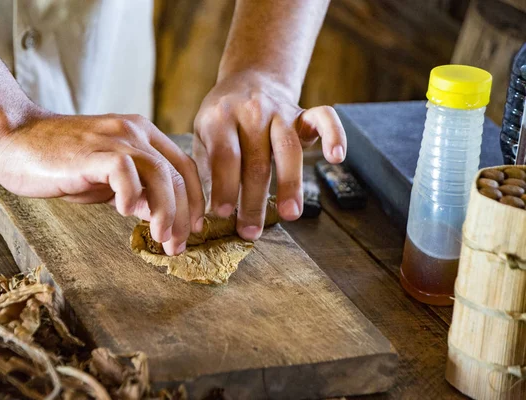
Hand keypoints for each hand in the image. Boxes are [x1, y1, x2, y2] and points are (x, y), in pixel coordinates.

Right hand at [0, 111, 204, 255]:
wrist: (15, 139)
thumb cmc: (62, 163)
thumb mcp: (108, 180)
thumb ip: (137, 192)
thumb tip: (160, 215)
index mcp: (143, 135)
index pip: (184, 167)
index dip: (195, 199)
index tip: (193, 228)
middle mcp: (135, 132)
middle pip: (178, 174)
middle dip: (184, 215)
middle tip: (177, 246)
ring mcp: (115, 138)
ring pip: (160, 174)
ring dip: (166, 211)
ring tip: (161, 238)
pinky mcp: (92, 151)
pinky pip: (124, 170)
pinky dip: (131, 194)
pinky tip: (125, 213)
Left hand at [193, 71, 345, 239]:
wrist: (249, 79)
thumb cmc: (223, 121)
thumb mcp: (203, 137)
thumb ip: (206, 170)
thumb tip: (203, 217)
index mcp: (220, 117)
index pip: (225, 156)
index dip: (224, 186)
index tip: (222, 214)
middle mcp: (252, 111)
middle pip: (256, 160)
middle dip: (253, 200)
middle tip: (250, 231)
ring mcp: (280, 110)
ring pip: (288, 148)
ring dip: (290, 183)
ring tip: (291, 214)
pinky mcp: (303, 112)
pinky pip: (324, 118)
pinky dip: (335, 134)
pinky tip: (337, 157)